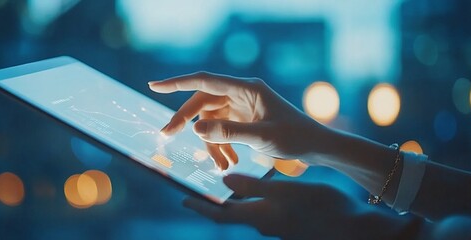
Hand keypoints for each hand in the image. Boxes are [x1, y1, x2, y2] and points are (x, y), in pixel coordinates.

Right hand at [149, 72, 329, 168]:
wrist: (317, 146)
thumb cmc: (295, 137)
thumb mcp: (261, 137)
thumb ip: (228, 133)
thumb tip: (195, 128)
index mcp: (247, 88)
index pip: (205, 81)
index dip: (177, 83)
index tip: (154, 86)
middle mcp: (242, 93)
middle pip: (203, 101)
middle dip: (186, 119)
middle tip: (166, 135)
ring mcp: (242, 105)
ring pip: (211, 119)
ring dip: (210, 142)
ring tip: (220, 164)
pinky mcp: (244, 118)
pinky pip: (222, 129)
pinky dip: (220, 145)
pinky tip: (227, 162)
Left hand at [184, 174, 413, 238]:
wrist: (352, 227)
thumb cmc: (320, 207)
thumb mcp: (285, 192)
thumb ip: (254, 187)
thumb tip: (224, 182)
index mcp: (259, 217)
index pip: (220, 214)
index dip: (200, 206)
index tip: (182, 199)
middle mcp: (264, 223)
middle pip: (231, 213)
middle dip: (213, 202)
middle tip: (197, 188)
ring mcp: (278, 224)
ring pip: (248, 210)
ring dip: (233, 198)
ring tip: (224, 180)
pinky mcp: (290, 221)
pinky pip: (264, 208)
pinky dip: (254, 197)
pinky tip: (257, 185)